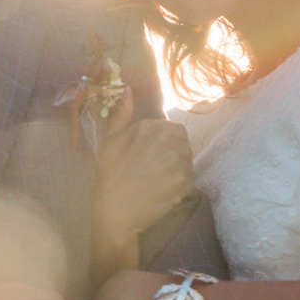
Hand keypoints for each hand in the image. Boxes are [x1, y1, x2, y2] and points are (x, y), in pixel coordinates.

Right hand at [93, 114, 194, 271]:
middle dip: (174, 155)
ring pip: (187, 161)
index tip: (152, 158)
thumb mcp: (110, 141)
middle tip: (155, 172)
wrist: (115, 211)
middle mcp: (164, 138)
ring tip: (158, 182)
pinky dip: (181, 187)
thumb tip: (128, 88)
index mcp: (148, 126)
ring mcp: (176, 159)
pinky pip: (190, 179)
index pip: (173, 129)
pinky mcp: (185, 180)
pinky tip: (163, 192)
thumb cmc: (109, 176)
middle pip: (183, 143)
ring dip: (178, 170)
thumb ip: (121, 114)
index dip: (165, 144)